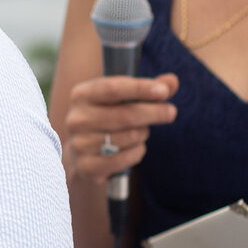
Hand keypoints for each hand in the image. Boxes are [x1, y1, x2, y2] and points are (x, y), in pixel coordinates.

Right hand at [60, 71, 178, 188]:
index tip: (164, 91)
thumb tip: (172, 81)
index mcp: (81, 95)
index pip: (114, 89)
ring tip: (140, 132)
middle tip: (171, 112)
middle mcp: (76, 119)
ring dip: (143, 134)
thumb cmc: (107, 118)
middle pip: (125, 115)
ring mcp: (79, 144)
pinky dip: (137, 152)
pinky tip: (133, 148)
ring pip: (129, 137)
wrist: (80, 153)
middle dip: (154, 113)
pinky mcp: (87, 166)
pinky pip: (125, 159)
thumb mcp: (121, 100)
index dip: (141, 89)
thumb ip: (146, 89)